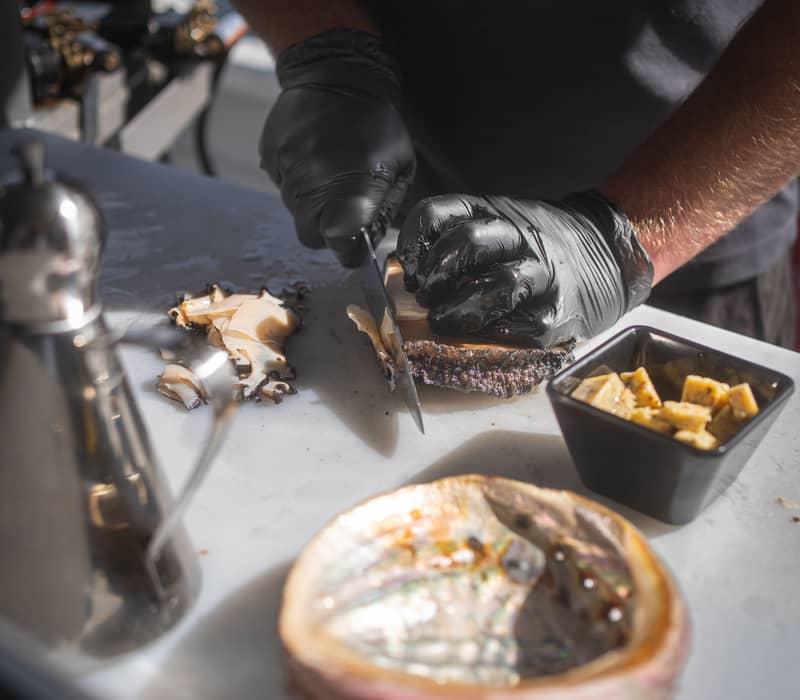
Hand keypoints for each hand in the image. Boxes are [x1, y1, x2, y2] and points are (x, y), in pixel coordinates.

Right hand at [260, 28, 414, 266]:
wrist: (336, 73)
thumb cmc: (376, 123)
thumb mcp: (399, 166)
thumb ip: (386, 208)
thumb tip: (369, 240)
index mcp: (352, 192)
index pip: (342, 246)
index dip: (349, 252)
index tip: (355, 247)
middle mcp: (313, 187)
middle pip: (311, 237)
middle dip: (327, 231)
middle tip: (341, 211)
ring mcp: (287, 172)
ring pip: (294, 211)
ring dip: (311, 204)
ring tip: (328, 174)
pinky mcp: (270, 157)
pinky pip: (280, 185)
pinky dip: (295, 181)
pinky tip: (312, 158)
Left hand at [397, 192, 653, 346]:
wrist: (611, 252)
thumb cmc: (540, 245)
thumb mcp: (501, 224)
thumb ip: (458, 239)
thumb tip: (407, 274)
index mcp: (495, 212)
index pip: (440, 212)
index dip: (415, 241)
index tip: (409, 267)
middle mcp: (520, 237)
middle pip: (470, 242)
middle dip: (437, 273)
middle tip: (426, 297)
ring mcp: (544, 274)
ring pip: (500, 286)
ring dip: (461, 310)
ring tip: (443, 322)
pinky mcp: (561, 313)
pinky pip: (525, 328)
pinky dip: (498, 335)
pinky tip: (485, 336)